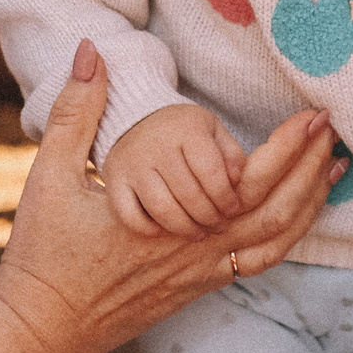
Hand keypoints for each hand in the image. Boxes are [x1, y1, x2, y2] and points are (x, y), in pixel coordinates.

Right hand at [0, 42, 337, 352]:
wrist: (40, 329)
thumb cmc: (42, 255)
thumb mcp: (51, 174)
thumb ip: (77, 111)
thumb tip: (93, 52)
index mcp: (173, 219)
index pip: (249, 179)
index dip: (289, 146)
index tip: (313, 113)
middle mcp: (198, 250)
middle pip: (278, 210)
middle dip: (312, 166)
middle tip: (335, 129)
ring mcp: (201, 274)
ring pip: (276, 242)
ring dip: (309, 203)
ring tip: (332, 170)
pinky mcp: (196, 289)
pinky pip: (258, 264)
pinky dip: (287, 236)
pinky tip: (297, 215)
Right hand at [102, 102, 249, 235]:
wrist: (136, 119)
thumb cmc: (183, 131)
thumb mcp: (213, 130)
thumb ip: (231, 154)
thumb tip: (237, 182)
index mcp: (186, 130)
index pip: (211, 172)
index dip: (226, 198)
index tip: (233, 210)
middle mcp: (157, 146)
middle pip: (188, 195)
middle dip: (209, 218)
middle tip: (219, 227)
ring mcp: (133, 165)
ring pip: (162, 209)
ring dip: (185, 228)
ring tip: (198, 233)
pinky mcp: (114, 181)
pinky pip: (130, 216)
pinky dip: (149, 229)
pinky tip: (166, 230)